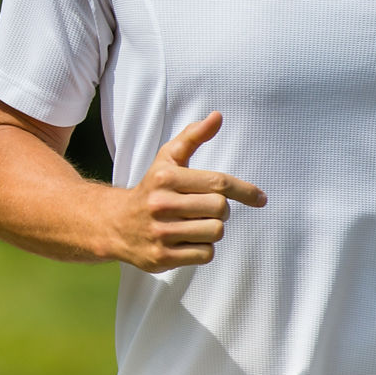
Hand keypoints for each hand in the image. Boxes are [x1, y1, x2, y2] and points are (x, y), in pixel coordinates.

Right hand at [115, 112, 266, 271]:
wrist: (115, 224)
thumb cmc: (151, 189)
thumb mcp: (167, 159)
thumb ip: (193, 136)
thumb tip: (217, 116)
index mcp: (165, 178)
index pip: (219, 183)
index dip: (244, 190)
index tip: (260, 198)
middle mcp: (161, 204)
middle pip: (220, 209)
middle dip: (221, 210)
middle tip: (207, 209)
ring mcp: (161, 232)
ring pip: (215, 232)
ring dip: (212, 229)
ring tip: (195, 224)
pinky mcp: (162, 257)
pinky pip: (205, 254)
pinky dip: (203, 249)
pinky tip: (187, 241)